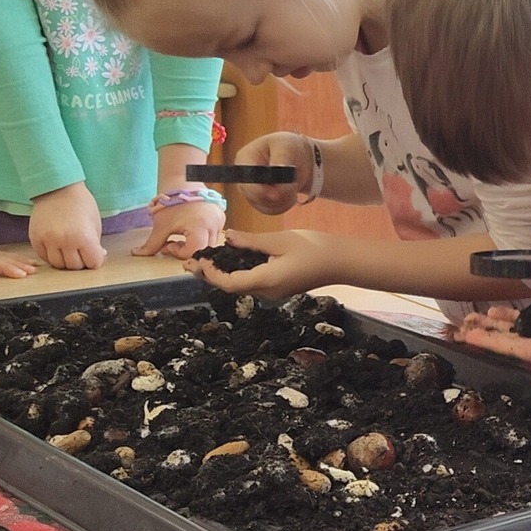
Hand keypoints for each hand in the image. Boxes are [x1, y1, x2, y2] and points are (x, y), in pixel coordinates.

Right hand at [30, 182, 104, 269]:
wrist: (57, 189)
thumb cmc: (81, 204)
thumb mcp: (95, 224)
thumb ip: (96, 244)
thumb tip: (97, 258)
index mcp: (84, 237)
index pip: (93, 263)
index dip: (95, 260)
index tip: (94, 253)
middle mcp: (65, 241)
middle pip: (74, 267)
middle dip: (80, 261)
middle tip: (81, 251)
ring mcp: (48, 240)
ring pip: (58, 265)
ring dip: (65, 261)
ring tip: (69, 249)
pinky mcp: (35, 238)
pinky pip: (44, 257)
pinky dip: (51, 256)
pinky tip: (57, 247)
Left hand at [134, 197, 226, 261]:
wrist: (184, 184)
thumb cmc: (172, 203)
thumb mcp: (161, 225)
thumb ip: (152, 243)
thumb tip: (138, 254)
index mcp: (199, 226)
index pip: (193, 252)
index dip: (179, 253)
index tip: (169, 244)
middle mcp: (213, 225)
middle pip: (202, 251)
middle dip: (187, 250)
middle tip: (174, 243)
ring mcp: (219, 222)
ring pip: (209, 245)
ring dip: (195, 245)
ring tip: (182, 236)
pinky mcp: (221, 219)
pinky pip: (213, 236)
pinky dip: (201, 237)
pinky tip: (191, 230)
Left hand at [192, 227, 341, 297]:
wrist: (341, 262)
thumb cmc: (314, 248)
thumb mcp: (280, 240)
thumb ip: (251, 242)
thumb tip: (227, 238)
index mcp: (266, 281)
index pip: (228, 283)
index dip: (210, 274)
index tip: (198, 260)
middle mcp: (266, 292)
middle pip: (231, 287)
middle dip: (209, 275)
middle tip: (189, 263)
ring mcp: (273, 293)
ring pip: (240, 286)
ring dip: (221, 275)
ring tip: (205, 261)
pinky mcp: (279, 289)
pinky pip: (251, 283)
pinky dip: (236, 274)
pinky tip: (231, 262)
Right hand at [234, 133, 317, 215]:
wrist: (299, 158)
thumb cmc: (289, 147)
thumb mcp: (286, 146)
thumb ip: (281, 161)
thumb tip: (277, 179)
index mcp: (245, 159)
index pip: (245, 179)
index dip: (258, 190)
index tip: (276, 194)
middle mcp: (244, 176)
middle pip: (255, 195)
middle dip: (278, 193)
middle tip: (294, 185)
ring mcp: (250, 190)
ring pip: (264, 205)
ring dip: (283, 199)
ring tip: (294, 186)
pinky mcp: (260, 200)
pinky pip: (271, 210)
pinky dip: (284, 205)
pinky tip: (291, 194)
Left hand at [460, 293, 530, 376]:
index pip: (514, 349)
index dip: (490, 343)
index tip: (467, 336)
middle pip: (511, 343)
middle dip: (487, 335)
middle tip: (462, 325)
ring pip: (518, 334)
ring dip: (497, 327)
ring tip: (474, 318)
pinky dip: (516, 319)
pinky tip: (501, 312)